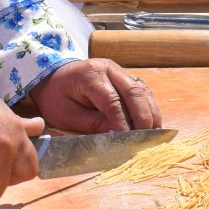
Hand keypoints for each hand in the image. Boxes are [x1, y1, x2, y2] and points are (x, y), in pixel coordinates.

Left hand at [26, 59, 163, 131]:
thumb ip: (92, 124)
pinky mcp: (125, 77)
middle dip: (143, 117)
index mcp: (91, 75)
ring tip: (155, 134)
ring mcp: (119, 71)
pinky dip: (149, 108)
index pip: (112, 100)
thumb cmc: (57, 97)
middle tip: (147, 139)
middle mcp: (109, 68)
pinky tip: (152, 124)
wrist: (53, 76)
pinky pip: (142, 91)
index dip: (122, 122)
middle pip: (133, 92)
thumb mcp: (67, 114)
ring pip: (142, 90)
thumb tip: (117, 136)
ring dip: (151, 113)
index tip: (128, 140)